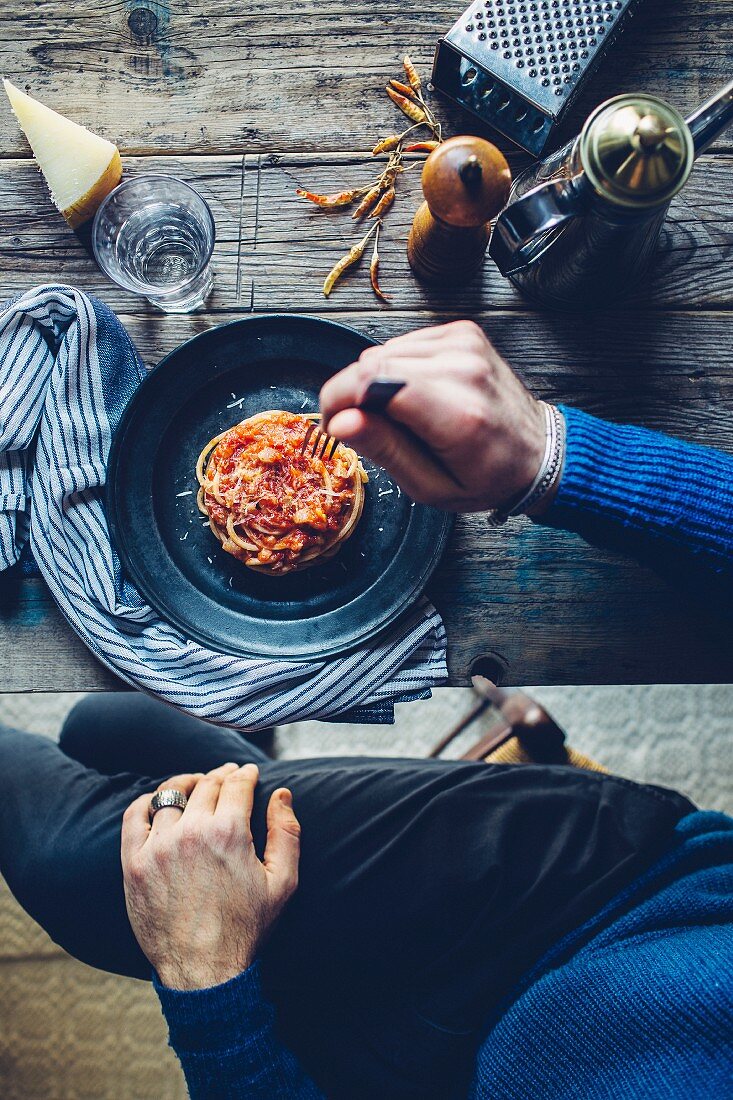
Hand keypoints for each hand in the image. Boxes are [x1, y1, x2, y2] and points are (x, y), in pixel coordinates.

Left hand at [121, 763, 299, 990]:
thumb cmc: (246, 928)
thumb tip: (282, 794)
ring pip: (170, 794)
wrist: (203, 971)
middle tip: (228, 776)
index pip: (236, 785)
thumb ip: (287, 832)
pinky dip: (147, 801)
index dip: (246, 774)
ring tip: (195, 784)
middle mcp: (192, 832)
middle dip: (221, 776)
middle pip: (206, 785)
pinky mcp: (135, 863)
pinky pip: (135, 816)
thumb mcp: (283, 882)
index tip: (249, 773)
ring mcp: (159, 846)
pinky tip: (158, 802)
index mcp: (229, 833)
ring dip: (187, 783)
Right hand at [320, 320, 549, 512]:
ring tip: (401, 417)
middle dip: (353, 396)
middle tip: (367, 430)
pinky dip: (396, 370)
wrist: (538, 452)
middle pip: (371, 365)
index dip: (338, 401)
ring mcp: (464, 343)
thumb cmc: (486, 477)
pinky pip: (402, 345)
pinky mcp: (461, 331)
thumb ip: (385, 451)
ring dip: (376, 384)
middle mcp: (462, 367)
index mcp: (457, 413)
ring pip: (382, 353)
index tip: (334, 427)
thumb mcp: (431, 487)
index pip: (373, 382)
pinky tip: (415, 396)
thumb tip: (340, 422)